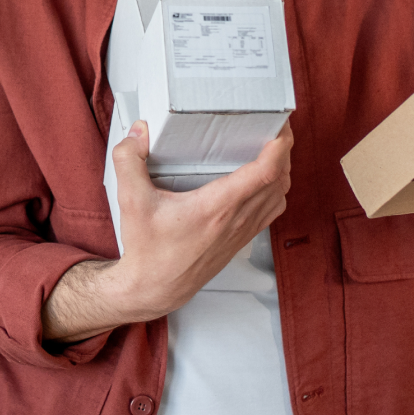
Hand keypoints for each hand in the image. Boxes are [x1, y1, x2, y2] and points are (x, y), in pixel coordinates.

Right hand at [41, 121, 292, 342]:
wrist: (155, 288)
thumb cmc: (148, 250)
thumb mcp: (131, 202)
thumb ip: (129, 161)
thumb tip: (138, 132)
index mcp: (217, 207)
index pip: (265, 173)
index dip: (280, 146)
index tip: (281, 126)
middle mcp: (236, 219)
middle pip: (280, 180)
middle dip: (284, 150)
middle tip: (277, 127)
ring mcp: (241, 232)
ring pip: (279, 196)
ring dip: (283, 171)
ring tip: (274, 150)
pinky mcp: (240, 240)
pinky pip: (271, 211)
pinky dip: (276, 191)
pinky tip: (264, 182)